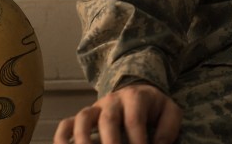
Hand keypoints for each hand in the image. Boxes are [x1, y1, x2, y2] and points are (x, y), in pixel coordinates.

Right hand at [53, 83, 182, 143]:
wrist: (138, 93)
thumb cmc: (154, 108)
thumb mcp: (169, 112)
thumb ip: (168, 128)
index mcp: (136, 97)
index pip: (134, 120)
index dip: (137, 140)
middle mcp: (113, 100)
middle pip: (108, 119)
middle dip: (111, 142)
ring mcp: (95, 108)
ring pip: (83, 118)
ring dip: (84, 140)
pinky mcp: (82, 116)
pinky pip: (66, 124)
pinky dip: (62, 138)